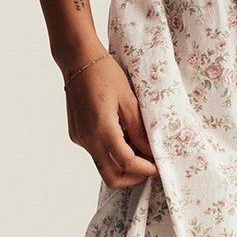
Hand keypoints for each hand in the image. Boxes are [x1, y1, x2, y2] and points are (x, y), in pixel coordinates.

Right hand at [63, 51, 159, 187]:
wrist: (77, 60)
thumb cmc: (105, 73)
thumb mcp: (129, 100)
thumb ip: (139, 129)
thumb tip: (151, 151)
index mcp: (101, 129)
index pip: (126, 162)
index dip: (145, 169)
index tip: (158, 167)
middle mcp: (87, 138)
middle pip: (111, 176)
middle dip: (132, 177)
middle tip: (149, 167)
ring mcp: (80, 138)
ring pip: (104, 165)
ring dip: (123, 164)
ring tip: (140, 147)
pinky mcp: (77, 134)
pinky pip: (97, 152)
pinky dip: (112, 152)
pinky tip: (124, 136)